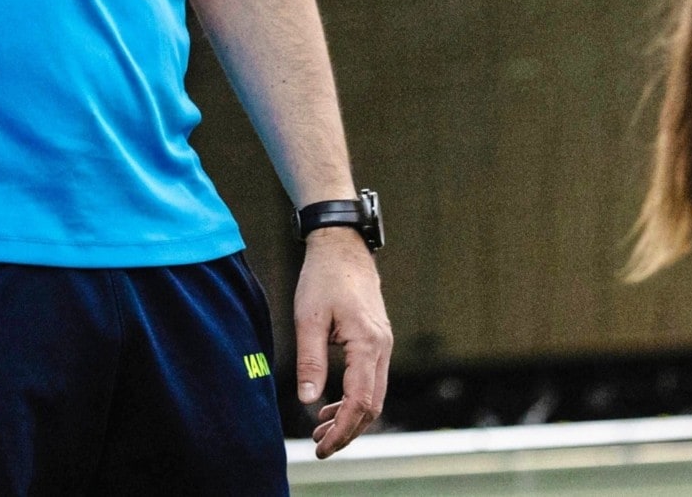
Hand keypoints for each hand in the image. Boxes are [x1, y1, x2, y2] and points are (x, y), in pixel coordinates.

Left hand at [294, 229, 392, 457]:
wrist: (342, 246)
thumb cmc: (323, 277)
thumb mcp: (308, 318)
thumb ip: (309, 361)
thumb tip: (308, 401)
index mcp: (367, 344)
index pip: (360, 402)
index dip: (342, 429)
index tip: (322, 445)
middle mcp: (382, 347)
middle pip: (372, 405)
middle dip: (347, 430)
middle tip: (319, 445)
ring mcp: (383, 344)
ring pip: (374, 395)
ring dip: (351, 416)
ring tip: (321, 428)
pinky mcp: (377, 340)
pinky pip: (371, 380)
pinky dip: (354, 398)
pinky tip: (331, 404)